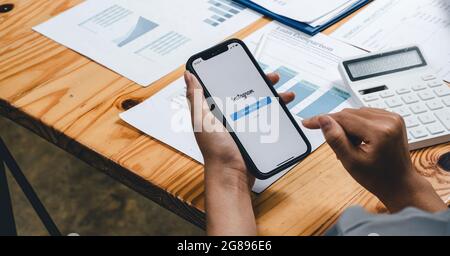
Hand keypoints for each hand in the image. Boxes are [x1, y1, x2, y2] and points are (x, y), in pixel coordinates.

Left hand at [184, 71, 294, 235]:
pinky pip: (267, 120)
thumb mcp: (203, 120)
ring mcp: (244, 125)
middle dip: (261, 83)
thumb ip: (196, 98)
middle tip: (272, 77)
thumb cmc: (215, 151)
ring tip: (285, 94)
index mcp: (215, 110)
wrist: (232, 175)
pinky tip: (284, 110)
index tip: (248, 65)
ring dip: (274, 97)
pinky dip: (277, 114)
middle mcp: (230, 116)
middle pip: (247, 93)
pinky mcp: (255, 135)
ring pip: (261, 105)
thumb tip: (188, 75)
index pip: (227, 85)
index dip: (238, 74)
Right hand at [303, 108, 446, 212]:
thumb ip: (336, 139)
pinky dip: (357, 125)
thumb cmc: (378, 178)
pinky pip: (366, 115)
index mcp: (380, 131)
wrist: (400, 184)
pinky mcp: (393, 118)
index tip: (308, 123)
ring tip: (351, 147)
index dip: (323, 120)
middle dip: (338, 128)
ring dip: (347, 127)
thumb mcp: (351, 162)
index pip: (343, 118)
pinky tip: (359, 141)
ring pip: (356, 114)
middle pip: (349, 114)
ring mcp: (393, 118)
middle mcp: (389, 120)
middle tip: (336, 148)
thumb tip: (323, 120)